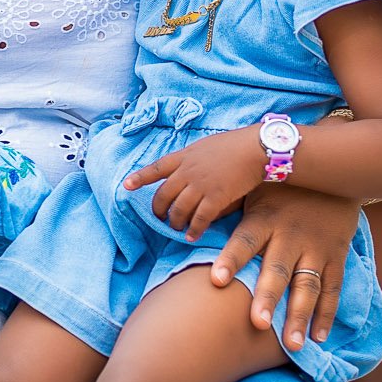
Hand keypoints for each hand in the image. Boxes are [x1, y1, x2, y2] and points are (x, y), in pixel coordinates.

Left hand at [125, 126, 265, 240]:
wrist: (255, 148)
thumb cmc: (234, 145)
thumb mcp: (206, 146)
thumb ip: (193, 158)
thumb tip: (187, 169)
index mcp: (184, 156)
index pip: (156, 168)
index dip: (140, 177)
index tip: (127, 185)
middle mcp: (188, 171)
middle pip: (164, 194)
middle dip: (158, 209)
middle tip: (159, 218)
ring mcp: (200, 184)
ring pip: (178, 208)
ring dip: (174, 221)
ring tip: (175, 228)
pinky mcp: (216, 197)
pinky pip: (199, 218)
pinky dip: (193, 229)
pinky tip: (191, 236)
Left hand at [208, 182, 359, 350]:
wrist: (334, 171)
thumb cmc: (280, 185)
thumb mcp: (252, 189)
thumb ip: (227, 208)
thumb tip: (188, 221)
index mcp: (264, 218)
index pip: (244, 240)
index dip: (230, 259)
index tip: (214, 280)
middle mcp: (290, 235)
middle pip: (277, 270)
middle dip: (268, 298)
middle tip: (258, 325)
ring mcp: (316, 247)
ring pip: (307, 285)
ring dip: (300, 316)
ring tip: (293, 345)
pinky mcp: (337, 255)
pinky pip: (332, 288)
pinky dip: (327, 313)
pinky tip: (318, 337)